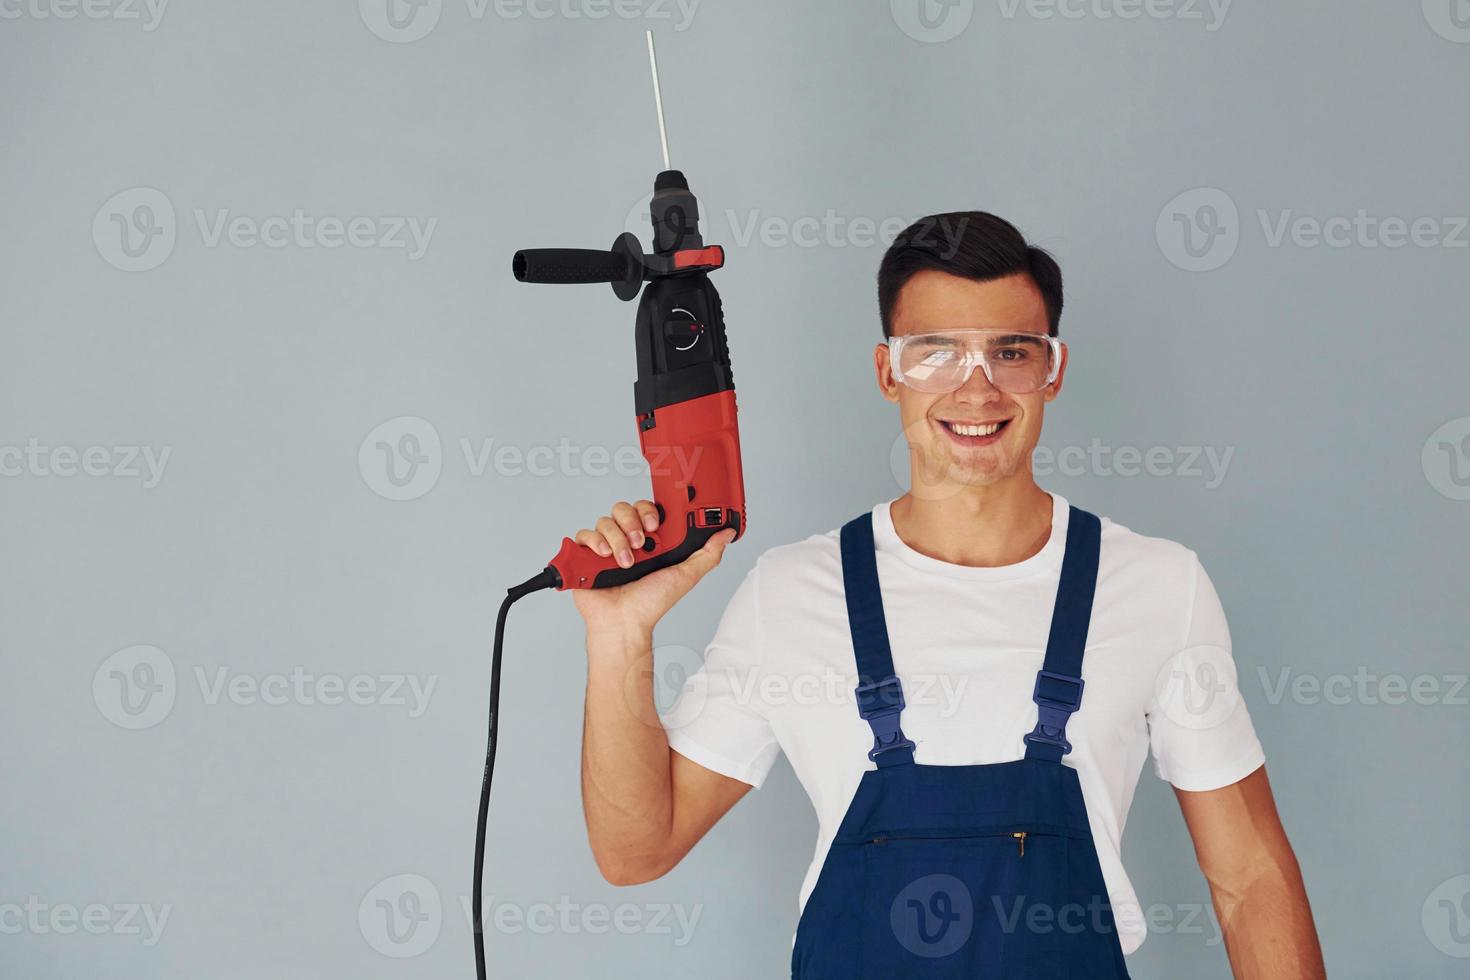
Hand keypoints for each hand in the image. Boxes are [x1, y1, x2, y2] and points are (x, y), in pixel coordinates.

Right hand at [569, 499, 737, 637]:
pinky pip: (584, 535)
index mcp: (649, 541)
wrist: (625, 623)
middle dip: (632, 523)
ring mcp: (606, 547)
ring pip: (605, 521)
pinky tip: (605, 557)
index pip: (646, 509)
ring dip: (617, 539)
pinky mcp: (586, 557)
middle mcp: (627, 540)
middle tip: (641, 544)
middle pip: (623, 509)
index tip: (655, 525)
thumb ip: (708, 553)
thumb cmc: (652, 603)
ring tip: (626, 562)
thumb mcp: (686, 575)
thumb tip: (726, 533)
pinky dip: (594, 542)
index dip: (649, 511)